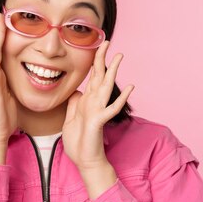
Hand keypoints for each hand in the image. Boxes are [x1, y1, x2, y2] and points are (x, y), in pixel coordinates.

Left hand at [61, 41, 133, 169]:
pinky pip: (111, 108)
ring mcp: (98, 110)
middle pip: (100, 76)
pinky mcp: (99, 121)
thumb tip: (78, 91)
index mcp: (88, 100)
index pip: (93, 76)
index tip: (98, 45)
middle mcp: (95, 102)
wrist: (85, 161)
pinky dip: (121, 98)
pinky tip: (131, 87)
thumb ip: (75, 104)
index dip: (95, 61)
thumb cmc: (79, 142)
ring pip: (107, 87)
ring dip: (114, 71)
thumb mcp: (71, 119)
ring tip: (120, 56)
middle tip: (107, 41)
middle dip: (103, 58)